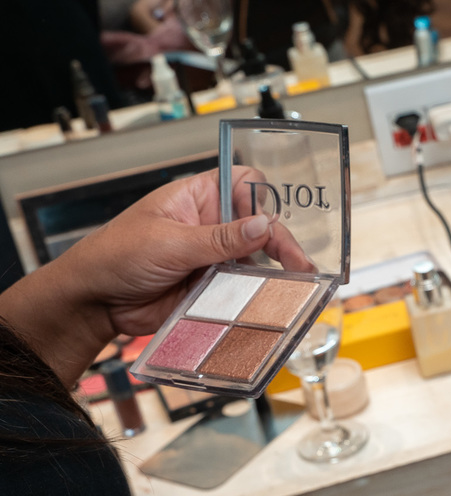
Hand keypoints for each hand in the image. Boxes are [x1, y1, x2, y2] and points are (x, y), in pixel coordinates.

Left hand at [0, 169, 272, 383]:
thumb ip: (219, 238)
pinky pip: (243, 290)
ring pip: (256, 261)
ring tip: (298, 289)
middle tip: (301, 266)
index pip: (244, 183)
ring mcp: (214, 258)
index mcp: (199, 198)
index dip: (263, 198)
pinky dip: (259, 297)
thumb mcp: (169, 242)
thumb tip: (264, 224)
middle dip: (282, 244)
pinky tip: (274, 303)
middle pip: (260, 227)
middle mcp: (212, 226)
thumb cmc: (117, 255)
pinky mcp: (214, 288)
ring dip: (275, 274)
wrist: (95, 302)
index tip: (273, 221)